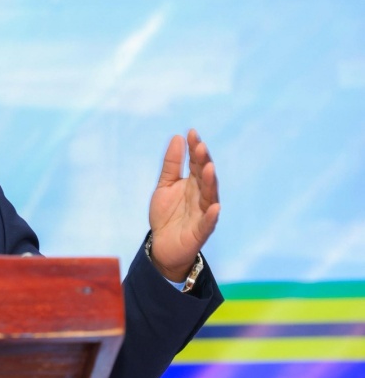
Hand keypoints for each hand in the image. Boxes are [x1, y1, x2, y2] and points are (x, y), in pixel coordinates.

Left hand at [148, 129, 219, 281]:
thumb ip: (172, 164)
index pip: (197, 163)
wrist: (162, 245)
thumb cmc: (166, 214)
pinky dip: (212, 215)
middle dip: (203, 162)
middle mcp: (201, 196)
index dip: (195, 148)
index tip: (191, 132)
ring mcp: (203, 213)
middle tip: (200, 147)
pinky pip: (208, 223)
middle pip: (205, 177)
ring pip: (209, 196)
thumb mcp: (164, 185)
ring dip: (210, 182)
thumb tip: (178, 137)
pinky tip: (215, 207)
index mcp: (193, 183)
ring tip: (208, 168)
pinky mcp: (201, 231)